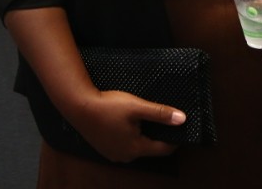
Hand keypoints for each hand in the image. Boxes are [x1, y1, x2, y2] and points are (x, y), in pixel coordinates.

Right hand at [64, 89, 185, 162]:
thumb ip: (160, 114)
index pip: (163, 149)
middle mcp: (125, 156)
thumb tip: (182, 119)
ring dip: (144, 136)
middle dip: (159, 136)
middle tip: (166, 121)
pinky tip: (130, 124)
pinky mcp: (105, 148)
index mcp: (136, 148)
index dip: (174, 140)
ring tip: (149, 121)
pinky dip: (131, 136)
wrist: (79, 106)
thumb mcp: (138, 107)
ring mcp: (113, 154)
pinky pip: (124, 145)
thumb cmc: (109, 106)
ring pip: (136, 147)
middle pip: (149, 149)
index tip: (182, 129)